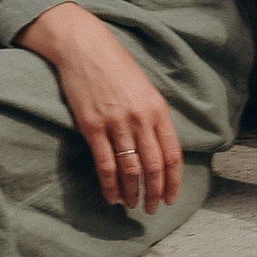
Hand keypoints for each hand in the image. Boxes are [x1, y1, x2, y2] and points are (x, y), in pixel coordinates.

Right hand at [20, 3, 183, 212]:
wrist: (84, 46)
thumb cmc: (115, 65)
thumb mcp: (144, 88)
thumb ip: (153, 116)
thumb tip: (159, 148)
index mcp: (157, 109)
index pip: (172, 154)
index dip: (173, 181)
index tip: (170, 198)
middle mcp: (140, 118)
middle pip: (153, 166)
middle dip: (154, 193)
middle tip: (151, 209)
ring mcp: (116, 122)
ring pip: (130, 169)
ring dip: (132, 192)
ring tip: (131, 205)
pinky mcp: (92, 126)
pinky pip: (105, 163)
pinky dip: (110, 184)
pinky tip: (112, 196)